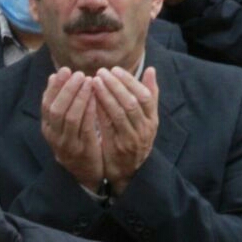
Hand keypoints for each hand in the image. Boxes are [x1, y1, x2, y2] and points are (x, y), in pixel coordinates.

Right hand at [40, 68, 103, 191]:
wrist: (83, 172)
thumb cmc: (74, 141)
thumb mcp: (62, 123)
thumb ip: (59, 102)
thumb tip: (54, 76)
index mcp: (47, 127)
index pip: (46, 103)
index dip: (55, 86)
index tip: (65, 70)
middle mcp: (54, 136)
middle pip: (56, 109)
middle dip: (67, 89)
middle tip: (79, 74)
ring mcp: (67, 144)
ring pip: (70, 117)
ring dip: (79, 97)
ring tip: (89, 81)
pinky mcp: (82, 150)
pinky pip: (85, 127)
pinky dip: (89, 110)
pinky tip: (96, 97)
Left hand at [92, 65, 157, 195]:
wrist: (129, 171)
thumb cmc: (135, 139)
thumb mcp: (146, 119)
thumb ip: (149, 96)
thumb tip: (151, 70)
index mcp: (152, 120)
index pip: (145, 95)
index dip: (130, 81)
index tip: (115, 70)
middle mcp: (144, 129)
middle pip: (131, 103)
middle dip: (115, 85)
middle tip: (101, 72)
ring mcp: (131, 140)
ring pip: (119, 113)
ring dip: (105, 96)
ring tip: (94, 82)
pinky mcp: (116, 148)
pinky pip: (107, 126)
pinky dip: (99, 111)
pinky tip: (90, 100)